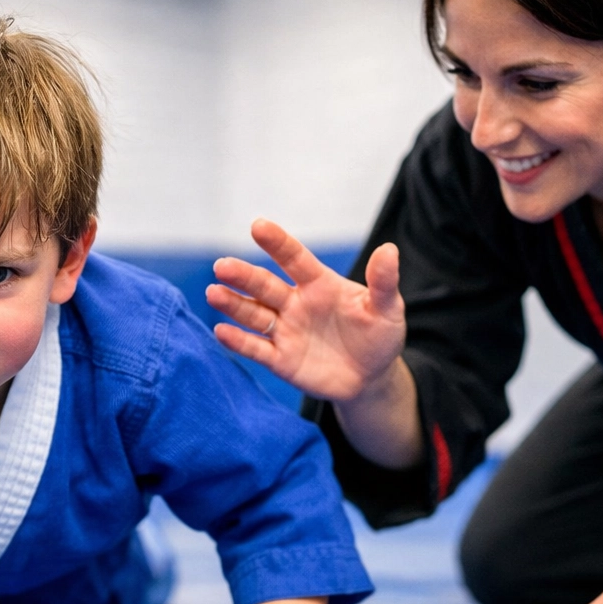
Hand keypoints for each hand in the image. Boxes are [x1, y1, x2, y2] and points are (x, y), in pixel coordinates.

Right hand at [207, 218, 405, 402]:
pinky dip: (239, 341)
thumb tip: (389, 250)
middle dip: (243, 276)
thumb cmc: (379, 336)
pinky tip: (220, 331)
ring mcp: (286, 331)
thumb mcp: (388, 309)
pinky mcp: (281, 360)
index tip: (258, 226)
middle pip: (265, 286)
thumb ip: (383, 282)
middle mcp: (296, 303)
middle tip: (222, 266)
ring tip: (213, 293)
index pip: (294, 259)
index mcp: (319, 284)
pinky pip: (257, 348)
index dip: (278, 243)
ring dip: (233, 305)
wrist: (371, 378)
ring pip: (253, 314)